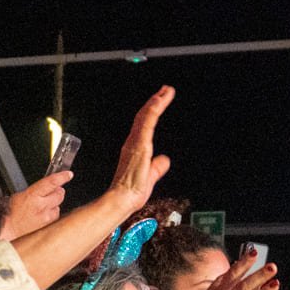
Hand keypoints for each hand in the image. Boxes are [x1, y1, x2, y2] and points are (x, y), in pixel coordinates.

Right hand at [2, 170, 72, 240]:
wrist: (8, 228)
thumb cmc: (11, 212)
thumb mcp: (21, 194)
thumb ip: (37, 190)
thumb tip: (50, 185)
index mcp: (32, 195)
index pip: (51, 183)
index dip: (62, 177)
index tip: (68, 174)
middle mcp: (41, 206)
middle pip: (59, 194)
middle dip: (58, 191)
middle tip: (53, 191)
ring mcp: (45, 216)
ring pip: (59, 205)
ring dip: (55, 202)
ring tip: (44, 204)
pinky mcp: (47, 224)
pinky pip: (56, 215)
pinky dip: (53, 212)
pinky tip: (44, 213)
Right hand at [107, 86, 173, 208]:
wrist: (123, 199)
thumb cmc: (132, 191)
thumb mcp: (151, 176)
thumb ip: (158, 167)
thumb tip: (165, 160)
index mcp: (136, 148)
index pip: (145, 124)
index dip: (152, 111)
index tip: (161, 100)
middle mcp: (133, 142)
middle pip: (145, 116)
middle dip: (155, 101)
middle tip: (165, 90)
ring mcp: (135, 142)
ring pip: (145, 116)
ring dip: (156, 102)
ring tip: (166, 91)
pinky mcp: (139, 145)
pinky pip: (146, 123)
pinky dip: (153, 111)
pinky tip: (159, 101)